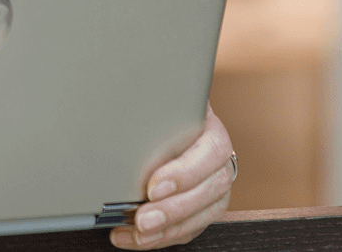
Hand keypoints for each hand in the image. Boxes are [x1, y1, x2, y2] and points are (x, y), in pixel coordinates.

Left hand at [112, 105, 233, 248]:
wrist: (174, 117)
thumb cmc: (164, 110)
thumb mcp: (163, 104)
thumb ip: (152, 112)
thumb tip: (121, 117)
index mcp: (213, 132)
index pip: (209, 154)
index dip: (183, 174)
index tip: (153, 187)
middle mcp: (220, 163)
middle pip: (207, 191)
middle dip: (172, 210)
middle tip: (142, 219)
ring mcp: (215, 189)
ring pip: (200, 216)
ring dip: (166, 230)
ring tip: (136, 233)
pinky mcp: (204, 209)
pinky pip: (188, 229)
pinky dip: (160, 237)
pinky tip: (133, 237)